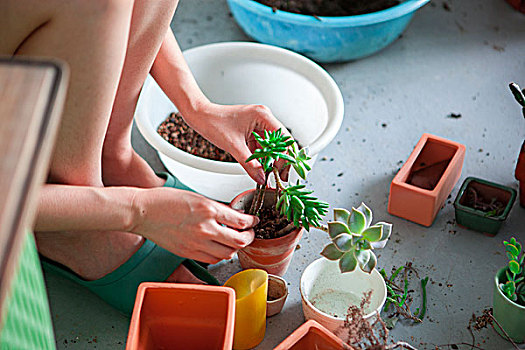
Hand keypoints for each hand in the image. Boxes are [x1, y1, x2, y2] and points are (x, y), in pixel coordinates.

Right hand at [130, 187, 257, 263]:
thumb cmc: (165, 201)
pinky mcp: (188, 252)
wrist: (143, 212)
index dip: (251, 223)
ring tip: (235, 241)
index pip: (241, 221)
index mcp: (209, 210)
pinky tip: (219, 248)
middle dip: (248, 238)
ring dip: (235, 248)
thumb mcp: (196, 197)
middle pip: (239, 241)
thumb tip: (231, 216)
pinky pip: (212, 259)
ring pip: (227, 253)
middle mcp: (206, 228)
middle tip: (249, 234)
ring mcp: (197, 243)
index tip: (253, 221)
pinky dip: (220, 255)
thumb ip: (215, 208)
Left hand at [182, 102, 290, 183]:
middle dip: (280, 160)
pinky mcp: (252, 130)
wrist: (200, 116)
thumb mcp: (234, 146)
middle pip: (281, 142)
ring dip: (271, 160)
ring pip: (272, 145)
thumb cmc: (213, 122)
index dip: (285, 157)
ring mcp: (258, 124)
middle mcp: (263, 118)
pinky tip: (261, 168)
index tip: (282, 172)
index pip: (284, 138)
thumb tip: (261, 178)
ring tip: (269, 174)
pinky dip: (262, 157)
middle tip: (280, 177)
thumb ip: (249, 164)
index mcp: (263, 115)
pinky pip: (262, 146)